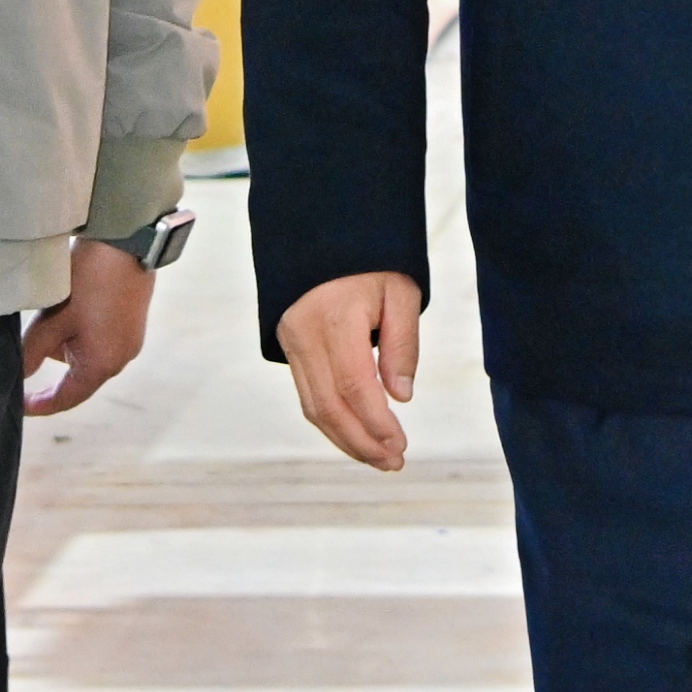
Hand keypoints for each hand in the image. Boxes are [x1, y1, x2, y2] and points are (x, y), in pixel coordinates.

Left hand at [21, 239, 155, 413]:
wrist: (127, 242)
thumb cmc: (91, 281)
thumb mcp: (53, 319)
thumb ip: (32, 353)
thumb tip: (20, 375)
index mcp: (103, 364)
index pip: (66, 398)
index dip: (40, 404)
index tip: (19, 404)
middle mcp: (121, 357)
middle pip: (76, 372)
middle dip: (52, 355)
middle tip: (37, 329)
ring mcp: (130, 338)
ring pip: (86, 351)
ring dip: (67, 338)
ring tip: (58, 305)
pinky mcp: (131, 321)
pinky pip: (100, 336)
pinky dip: (81, 328)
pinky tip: (74, 300)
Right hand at [278, 271, 428, 471]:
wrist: (326, 230)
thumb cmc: (372, 258)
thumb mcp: (401, 290)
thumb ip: (403, 344)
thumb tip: (401, 397)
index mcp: (335, 317)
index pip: (354, 385)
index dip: (376, 422)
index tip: (400, 445)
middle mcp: (305, 333)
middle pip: (328, 405)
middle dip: (361, 441)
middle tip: (392, 462)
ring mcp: (291, 340)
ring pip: (312, 406)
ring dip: (345, 438)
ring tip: (378, 457)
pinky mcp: (288, 345)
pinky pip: (306, 393)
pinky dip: (331, 420)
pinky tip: (355, 433)